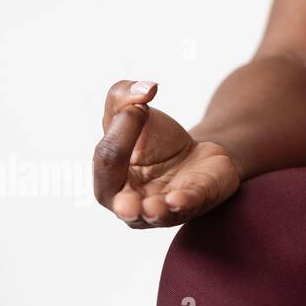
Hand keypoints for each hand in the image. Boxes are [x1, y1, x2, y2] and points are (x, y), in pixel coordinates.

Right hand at [93, 80, 240, 227]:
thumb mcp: (132, 112)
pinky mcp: (197, 202)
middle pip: (123, 205)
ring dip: (156, 211)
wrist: (195, 151)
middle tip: (126, 205)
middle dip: (126, 206)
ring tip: (154, 207)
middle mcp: (134, 204)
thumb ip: (123, 95)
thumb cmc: (155, 141)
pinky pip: (190, 205)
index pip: (107, 160)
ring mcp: (165, 209)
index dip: (121, 130)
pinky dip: (184, 202)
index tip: (139, 107)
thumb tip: (145, 89)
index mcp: (110, 181)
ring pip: (158, 215)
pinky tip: (178, 200)